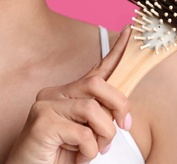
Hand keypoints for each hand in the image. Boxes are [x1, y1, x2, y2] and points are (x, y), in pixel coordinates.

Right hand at [6, 27, 132, 163]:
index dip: (116, 51)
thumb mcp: (88, 130)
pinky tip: (78, 156)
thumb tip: (122, 112)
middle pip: (98, 84)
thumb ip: (102, 115)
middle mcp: (56, 94)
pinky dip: (89, 150)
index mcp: (70, 94)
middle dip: (119, 106)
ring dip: (103, 135)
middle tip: (124, 126)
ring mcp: (47, 106)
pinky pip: (83, 133)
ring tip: (95, 148)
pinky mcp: (42, 123)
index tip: (128, 31)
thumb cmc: (60, 153)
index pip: (97, 68)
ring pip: (93, 109)